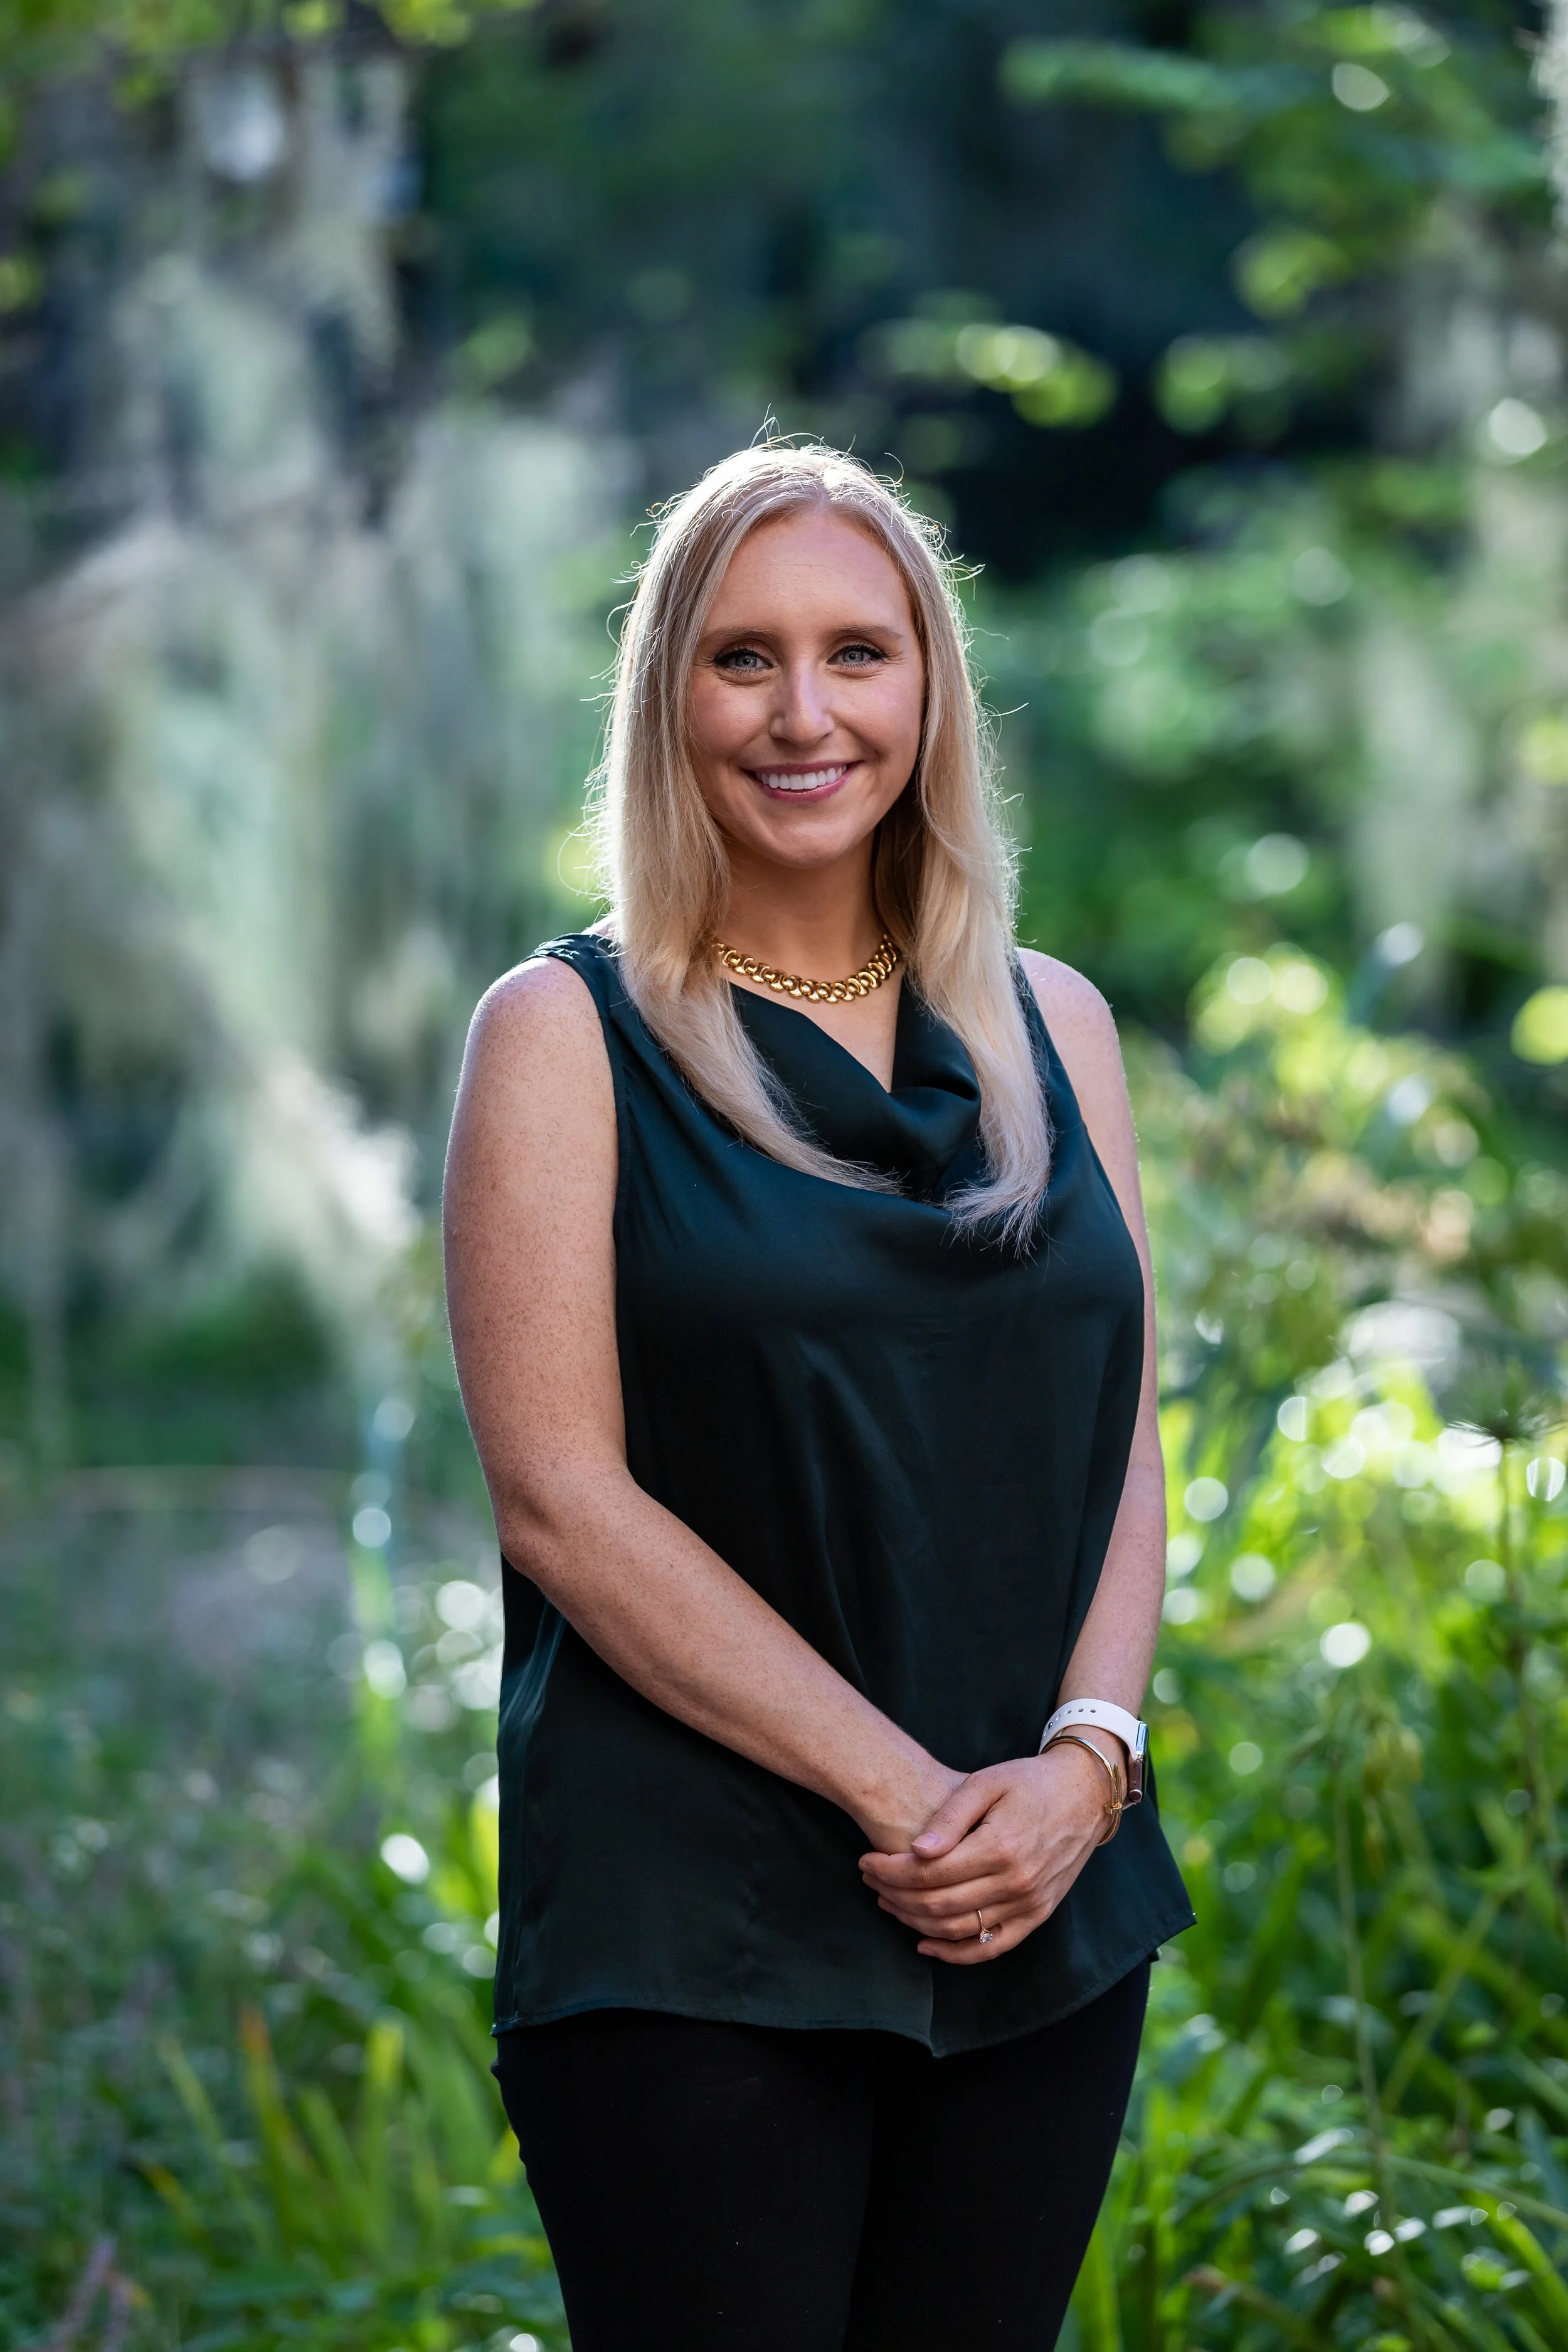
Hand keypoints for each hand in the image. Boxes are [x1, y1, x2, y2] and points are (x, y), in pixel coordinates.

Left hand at [858, 1740, 1114, 1963]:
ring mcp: (1029, 1905)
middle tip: (870, 1880)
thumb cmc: (1029, 1782)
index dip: (890, 1871)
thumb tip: (917, 1850)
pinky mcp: (1036, 1916)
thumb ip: (950, 1816)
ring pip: (957, 1930)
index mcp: (1000, 1847)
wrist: (1084, 1795)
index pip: (929, 1874)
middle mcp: (1016, 1883)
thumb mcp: (986, 1782)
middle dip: (894, 1895)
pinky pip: (990, 1948)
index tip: (867, 1861)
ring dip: (914, 1921)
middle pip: (937, 1905)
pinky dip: (955, 1954)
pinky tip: (925, 1944)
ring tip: (888, 1901)